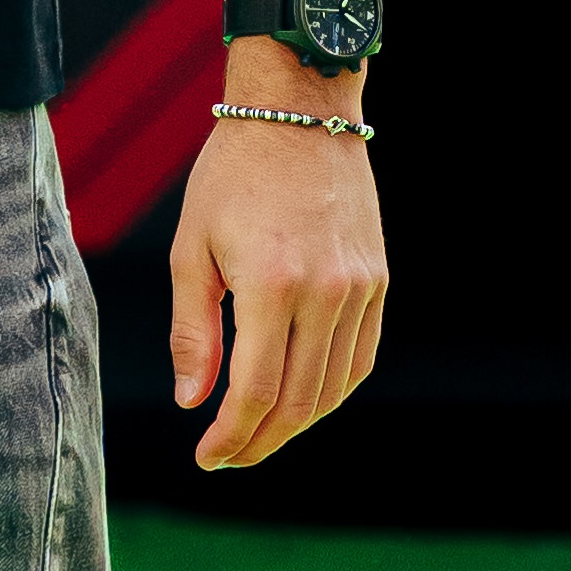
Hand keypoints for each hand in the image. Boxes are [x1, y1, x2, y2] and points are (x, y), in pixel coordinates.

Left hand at [173, 99, 387, 471]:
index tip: (207, 456)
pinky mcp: (378, 280)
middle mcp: (326, 292)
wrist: (302, 113)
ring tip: (260, 433)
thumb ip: (193, 331)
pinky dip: (332, 391)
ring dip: (297, 424)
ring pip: (334, 388)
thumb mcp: (192, 249)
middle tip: (230, 456)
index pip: (256, 391)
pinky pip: (361, 357)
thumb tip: (193, 402)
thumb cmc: (233, 176)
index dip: (231, 436)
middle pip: (300, 402)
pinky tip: (302, 399)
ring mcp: (360, 288)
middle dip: (261, 442)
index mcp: (272, 284)